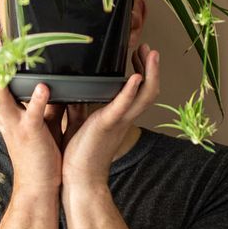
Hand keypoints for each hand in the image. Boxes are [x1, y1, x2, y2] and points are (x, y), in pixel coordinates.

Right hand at [0, 76, 64, 194]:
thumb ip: (40, 103)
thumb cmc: (39, 157)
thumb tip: (47, 83)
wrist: (38, 189)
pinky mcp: (31, 134)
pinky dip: (37, 100)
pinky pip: (33, 114)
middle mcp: (4, 116)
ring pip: (1, 94)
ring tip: (0, 48)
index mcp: (5, 113)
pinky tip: (43, 86)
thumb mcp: (38, 123)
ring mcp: (16, 124)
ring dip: (0, 70)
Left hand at [61, 44, 159, 187]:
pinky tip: (135, 77)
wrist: (80, 179)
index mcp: (119, 116)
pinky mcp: (107, 125)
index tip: (138, 54)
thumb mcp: (82, 122)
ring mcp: (119, 121)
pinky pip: (123, 107)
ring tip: (150, 54)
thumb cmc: (80, 154)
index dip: (143, 70)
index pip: (139, 90)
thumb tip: (75, 91)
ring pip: (145, 95)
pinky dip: (131, 91)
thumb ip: (83, 106)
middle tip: (149, 48)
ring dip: (150, 73)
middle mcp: (124, 118)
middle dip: (152, 67)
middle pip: (149, 90)